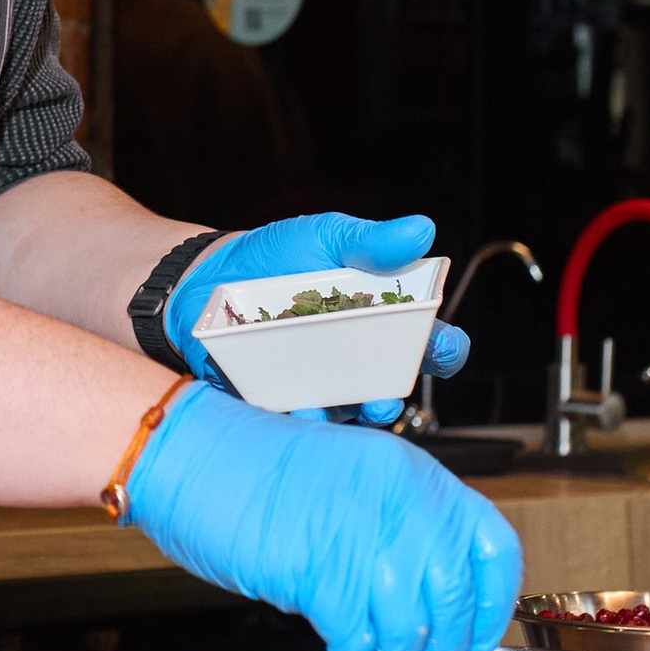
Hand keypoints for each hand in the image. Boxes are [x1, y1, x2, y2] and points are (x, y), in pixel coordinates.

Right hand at [123, 389, 521, 650]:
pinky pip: (357, 641)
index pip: (492, 550)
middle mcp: (403, 503)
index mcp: (418, 478)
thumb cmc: (260, 473)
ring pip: (410, 630)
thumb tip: (425, 605)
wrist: (194, 457)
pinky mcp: (322, 570)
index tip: (477, 643)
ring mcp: (365, 536)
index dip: (493, 608)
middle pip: (455, 600)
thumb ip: (395, 532)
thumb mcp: (354, 487)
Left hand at [167, 211, 462, 425]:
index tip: (440, 347)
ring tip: (334, 411)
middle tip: (385, 398)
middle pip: (390, 387)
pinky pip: (294, 421)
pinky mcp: (279, 402)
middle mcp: (357, 361)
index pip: (427, 342)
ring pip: (346, 413)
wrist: (206, 276)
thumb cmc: (277, 255)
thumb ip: (371, 240)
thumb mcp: (325, 237)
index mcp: (382, 320)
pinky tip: (296, 414)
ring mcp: (320, 386)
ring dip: (346, 418)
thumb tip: (422, 229)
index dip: (443, 348)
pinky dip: (298, 421)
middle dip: (393, 397)